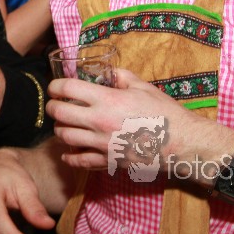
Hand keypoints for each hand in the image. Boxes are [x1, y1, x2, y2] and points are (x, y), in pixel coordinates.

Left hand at [47, 68, 228, 177]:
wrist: (181, 143)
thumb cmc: (164, 112)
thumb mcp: (142, 86)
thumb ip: (120, 77)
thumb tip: (107, 73)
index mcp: (107, 99)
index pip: (67, 89)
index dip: (55, 86)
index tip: (54, 87)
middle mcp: (99, 121)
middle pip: (59, 113)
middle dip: (52, 107)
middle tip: (54, 105)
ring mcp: (102, 143)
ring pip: (65, 137)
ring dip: (59, 129)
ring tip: (63, 125)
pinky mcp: (108, 160)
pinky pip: (79, 160)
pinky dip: (70, 156)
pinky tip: (68, 152)